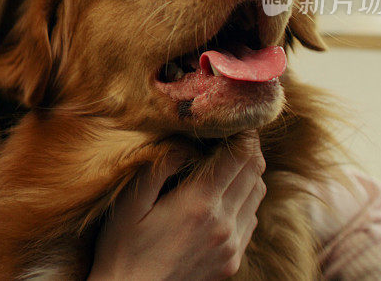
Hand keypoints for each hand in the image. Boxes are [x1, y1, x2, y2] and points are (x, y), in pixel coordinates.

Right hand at [89, 130, 265, 280]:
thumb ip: (160, 167)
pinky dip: (246, 200)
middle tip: (236, 132)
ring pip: (257, 195)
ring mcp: (231, 246)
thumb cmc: (122, 249)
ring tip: (231, 160)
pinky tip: (225, 194)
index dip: (243, 133)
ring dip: (249, 173)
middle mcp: (224, 224)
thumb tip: (186, 144)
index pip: (239, 157)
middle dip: (249, 148)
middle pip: (254, 172)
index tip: (236, 120)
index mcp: (200, 204)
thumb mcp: (131, 203)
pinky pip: (251, 220)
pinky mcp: (231, 261)